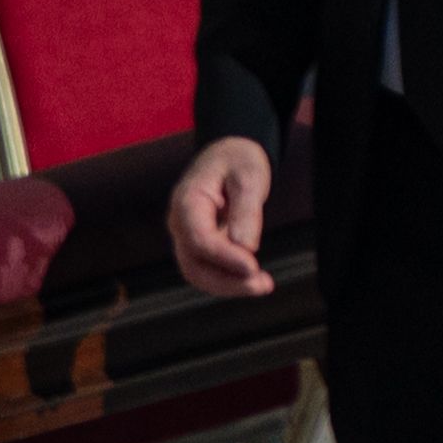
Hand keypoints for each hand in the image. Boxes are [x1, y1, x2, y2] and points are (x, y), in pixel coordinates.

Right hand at [166, 139, 274, 299]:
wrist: (228, 156)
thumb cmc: (237, 160)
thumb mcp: (248, 175)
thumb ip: (246, 210)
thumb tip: (246, 247)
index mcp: (187, 201)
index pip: (199, 239)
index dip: (225, 257)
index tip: (252, 266)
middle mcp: (180, 224)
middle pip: (194, 265)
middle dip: (227, 281)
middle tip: (261, 284)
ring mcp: (186, 238)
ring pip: (199, 274)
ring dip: (229, 286)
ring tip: (262, 285)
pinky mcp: (198, 247)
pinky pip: (208, 271)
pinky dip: (229, 280)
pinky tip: (253, 280)